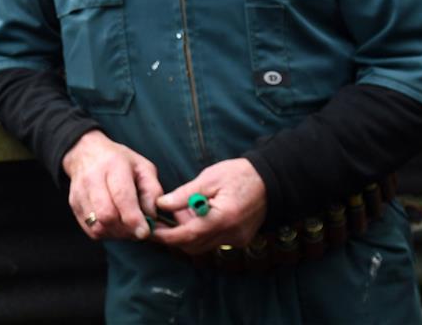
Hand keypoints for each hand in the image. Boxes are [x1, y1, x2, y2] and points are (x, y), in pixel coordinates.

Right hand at [61, 130, 164, 241]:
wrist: (85, 153)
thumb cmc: (119, 161)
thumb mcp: (143, 167)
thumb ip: (152, 191)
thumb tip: (151, 217)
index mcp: (113, 165)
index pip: (121, 197)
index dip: (133, 218)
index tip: (144, 231)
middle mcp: (92, 178)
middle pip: (107, 215)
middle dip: (126, 229)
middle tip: (137, 228)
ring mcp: (79, 192)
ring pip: (98, 226)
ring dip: (117, 233)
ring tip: (127, 225)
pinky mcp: (74, 205)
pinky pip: (92, 230)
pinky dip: (106, 232)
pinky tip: (115, 224)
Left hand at [149, 158, 267, 255]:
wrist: (270, 180)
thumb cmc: (238, 175)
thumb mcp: (208, 178)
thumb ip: (184, 194)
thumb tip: (161, 204)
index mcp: (223, 218)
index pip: (189, 235)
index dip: (167, 236)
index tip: (151, 231)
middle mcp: (231, 235)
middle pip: (194, 245)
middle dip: (174, 235)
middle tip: (161, 218)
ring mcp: (237, 240)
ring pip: (203, 245)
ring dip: (187, 233)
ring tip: (182, 210)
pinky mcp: (239, 240)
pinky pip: (213, 242)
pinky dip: (200, 232)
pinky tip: (197, 215)